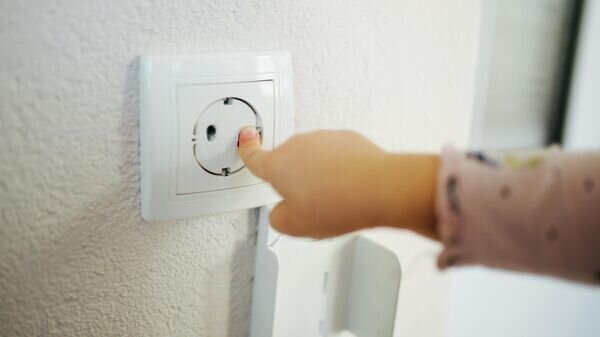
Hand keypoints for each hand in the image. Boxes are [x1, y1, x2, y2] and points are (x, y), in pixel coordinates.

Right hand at [237, 127, 438, 238]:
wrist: (380, 187)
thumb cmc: (338, 204)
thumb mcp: (294, 226)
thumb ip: (278, 217)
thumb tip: (283, 209)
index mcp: (278, 165)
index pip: (254, 157)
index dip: (247, 150)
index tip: (244, 140)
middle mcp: (298, 146)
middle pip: (287, 162)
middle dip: (293, 179)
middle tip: (309, 202)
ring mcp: (323, 139)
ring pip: (312, 158)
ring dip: (317, 173)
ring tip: (334, 196)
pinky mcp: (347, 138)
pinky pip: (335, 154)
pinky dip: (338, 167)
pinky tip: (349, 184)